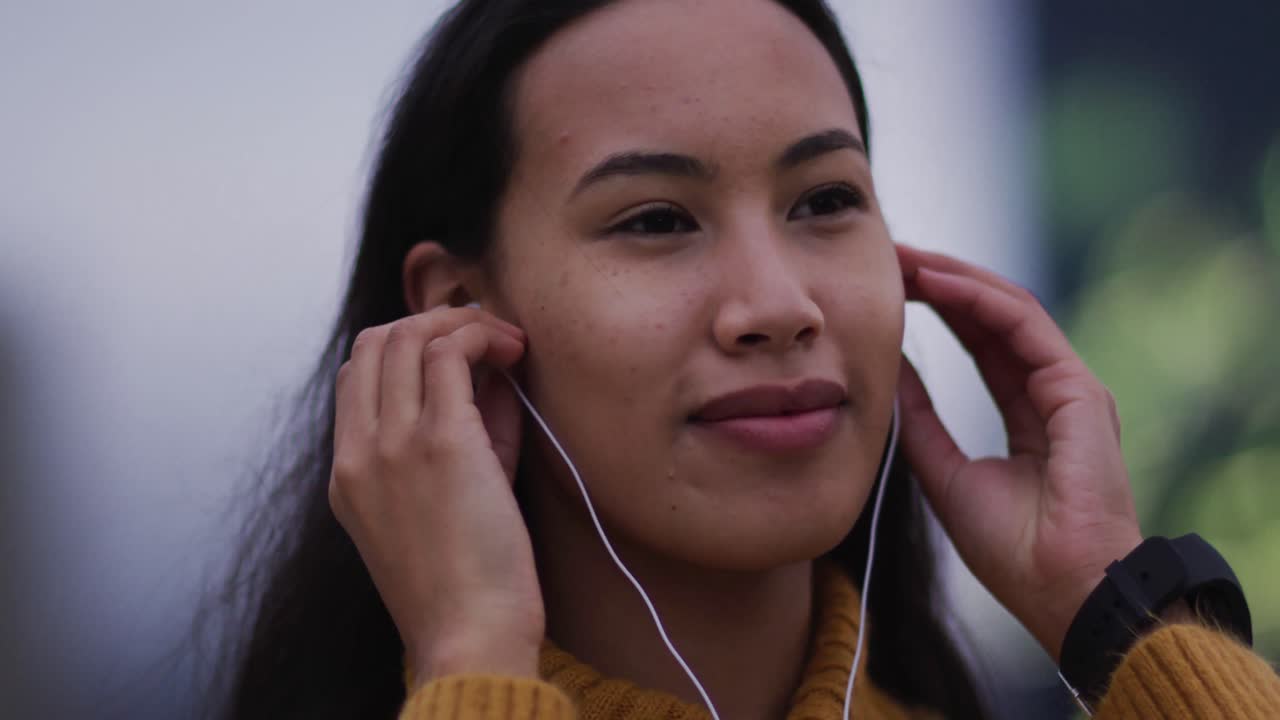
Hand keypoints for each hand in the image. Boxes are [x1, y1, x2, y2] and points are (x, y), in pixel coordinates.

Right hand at [328, 306, 542, 684]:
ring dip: (462, 322)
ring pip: (408, 336)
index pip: (355, 374)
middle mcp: (359, 452)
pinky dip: (483, 336)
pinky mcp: (442, 444)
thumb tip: (489, 375)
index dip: (405, 347)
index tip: (456, 354)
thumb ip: (456, 438)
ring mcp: (394, 445)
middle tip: (485, 337)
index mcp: (347, 473)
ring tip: (506, 342)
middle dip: (433, 321)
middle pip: (375, 342)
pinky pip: (451, 354)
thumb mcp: (441, 505)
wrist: (469, 638)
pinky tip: (514, 351)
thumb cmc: (467, 584)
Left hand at [895, 245, 1143, 661]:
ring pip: (1010, 309)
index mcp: (1030, 413)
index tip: (890, 284)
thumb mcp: (943, 473)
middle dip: (942, 280)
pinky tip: (935, 284)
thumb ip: (919, 419)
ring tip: (905, 259)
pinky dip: (978, 299)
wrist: (1061, 590)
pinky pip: (1024, 327)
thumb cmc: (1011, 550)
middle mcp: (1054, 391)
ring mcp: (1071, 387)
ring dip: (955, 278)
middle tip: (892, 254)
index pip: (982, 341)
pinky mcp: (1077, 390)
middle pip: (994, 315)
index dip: (938, 306)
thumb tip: (883, 370)